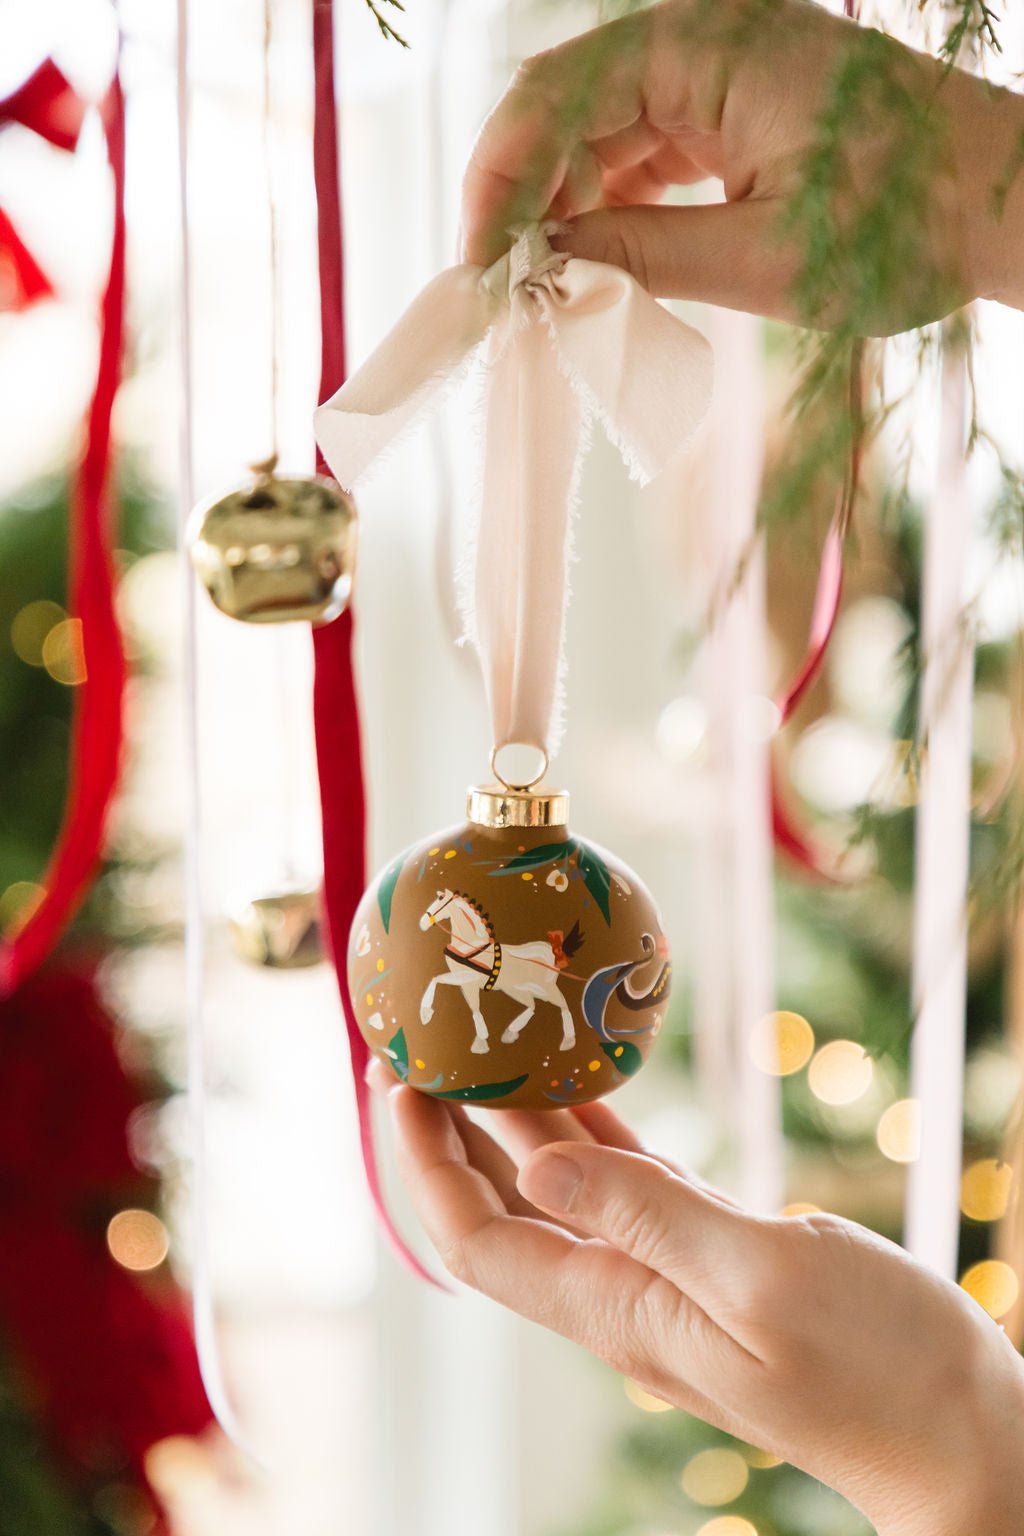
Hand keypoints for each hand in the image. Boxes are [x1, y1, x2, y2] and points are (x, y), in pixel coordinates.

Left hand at [368, 1060, 1023, 1535]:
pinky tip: (579, 1075)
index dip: (428, 1164)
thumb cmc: (877, 1368)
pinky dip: (598, 1122)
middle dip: (453, 1130)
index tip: (403, 1084)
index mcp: (616, 1306)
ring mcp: (666, 1270)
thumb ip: (649, 1215)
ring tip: (483, 1039)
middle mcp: (623, 1289)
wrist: (958, 1428)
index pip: (479, 1240)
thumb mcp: (761, 1278)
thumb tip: (543, 1162)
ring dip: (517, 1116)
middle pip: (504, 1206)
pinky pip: (629, 1177)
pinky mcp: (714, 1251)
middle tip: (423, 1044)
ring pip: (563, 1183)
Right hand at [460, 0, 1023, 332]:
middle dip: (521, 193)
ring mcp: (719, 71)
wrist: (1000, 205)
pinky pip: (644, 148)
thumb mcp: (762, 258)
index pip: (559, 94)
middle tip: (497, 283)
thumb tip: (548, 269)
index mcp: (708, 45)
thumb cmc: (905, 225)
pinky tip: (598, 261)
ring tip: (543, 286)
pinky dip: (613, 204)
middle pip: (567, 103)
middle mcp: (704, 37)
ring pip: (600, 129)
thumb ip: (643, 255)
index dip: (500, 179)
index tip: (477, 263)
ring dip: (564, 205)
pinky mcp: (733, 108)